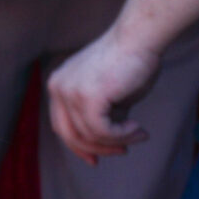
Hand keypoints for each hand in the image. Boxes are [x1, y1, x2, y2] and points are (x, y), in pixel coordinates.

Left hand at [47, 29, 164, 163]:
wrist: (140, 38)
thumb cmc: (131, 62)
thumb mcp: (111, 96)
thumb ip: (103, 115)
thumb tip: (108, 140)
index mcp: (59, 85)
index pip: (61, 125)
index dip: (78, 146)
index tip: (96, 159)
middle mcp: (57, 87)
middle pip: (68, 133)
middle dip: (95, 149)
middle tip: (122, 151)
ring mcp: (69, 91)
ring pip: (88, 134)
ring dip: (117, 141)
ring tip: (139, 136)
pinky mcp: (86, 96)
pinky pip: (100, 130)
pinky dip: (120, 135)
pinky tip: (137, 129)